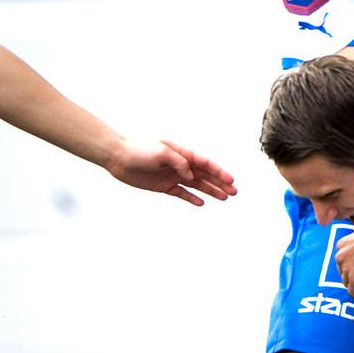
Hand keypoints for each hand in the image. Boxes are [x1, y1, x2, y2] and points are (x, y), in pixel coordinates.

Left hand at [107, 139, 237, 205]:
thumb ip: (179, 162)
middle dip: (220, 183)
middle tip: (234, 192)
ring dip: (211, 191)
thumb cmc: (139, 150)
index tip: (231, 180)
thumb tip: (191, 175)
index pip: (205, 163)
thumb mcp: (161, 151)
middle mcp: (180, 164)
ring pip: (197, 185)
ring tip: (225, 198)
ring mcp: (173, 176)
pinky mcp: (164, 186)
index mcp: (182, 153)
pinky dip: (192, 198)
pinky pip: (182, 193)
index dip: (219, 172)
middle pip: (205, 175)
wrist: (119, 157)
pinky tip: (202, 203)